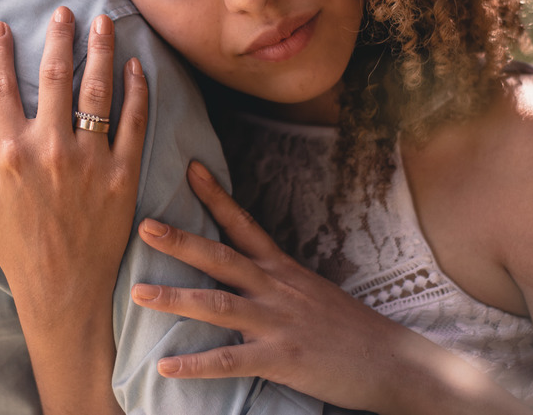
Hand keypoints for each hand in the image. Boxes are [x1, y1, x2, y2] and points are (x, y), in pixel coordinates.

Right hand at [0, 6, 145, 414]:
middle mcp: (51, 149)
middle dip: (60, 37)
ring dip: (102, 50)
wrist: (62, 288)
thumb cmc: (13, 246)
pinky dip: (137, 91)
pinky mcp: (123, 174)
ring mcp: (91, 160)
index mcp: (11, 153)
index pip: (1, 86)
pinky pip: (134, 122)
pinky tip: (137, 67)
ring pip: (98, 90)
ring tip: (102, 22)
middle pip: (55, 76)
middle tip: (65, 10)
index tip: (1, 26)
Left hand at [132, 162, 532, 414]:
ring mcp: (278, 323)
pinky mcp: (282, 359)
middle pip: (221, 257)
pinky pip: (230, 361)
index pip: (244, 223)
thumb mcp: (311, 292)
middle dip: (180, 240)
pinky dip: (196, 364)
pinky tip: (166, 365)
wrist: (395, 362)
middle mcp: (277, 288)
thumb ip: (275, 281)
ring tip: (137, 294)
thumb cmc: (350, 329)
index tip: (190, 167)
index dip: (216, 196)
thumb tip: (242, 271)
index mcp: (283, 270)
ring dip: (174, 298)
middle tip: (142, 225)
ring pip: (218, 305)